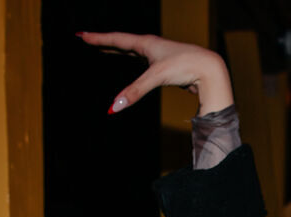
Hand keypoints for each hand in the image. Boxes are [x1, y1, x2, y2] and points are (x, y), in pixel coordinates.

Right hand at [77, 32, 233, 116]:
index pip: (115, 39)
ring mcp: (158, 55)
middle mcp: (151, 46)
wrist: (209, 69)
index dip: (97, 39)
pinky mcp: (165, 66)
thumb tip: (114, 107)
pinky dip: (131, 59)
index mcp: (146, 43)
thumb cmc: (185, 66)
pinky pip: (142, 60)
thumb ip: (134, 92)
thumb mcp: (156, 78)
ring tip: (105, 48)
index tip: (81, 35)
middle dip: (104, 41)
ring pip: (132, 50)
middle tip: (87, 39)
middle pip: (121, 42)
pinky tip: (134, 61)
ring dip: (117, 49)